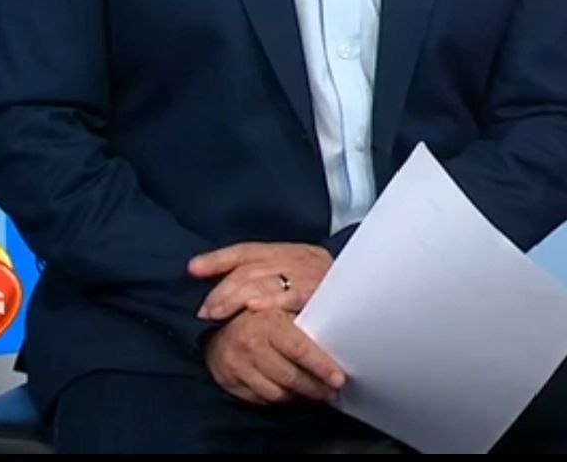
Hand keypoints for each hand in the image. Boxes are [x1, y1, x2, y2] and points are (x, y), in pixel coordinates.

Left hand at [191, 242, 331, 320]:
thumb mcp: (296, 283)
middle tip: (204, 311)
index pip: (248, 250)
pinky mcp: (323, 290)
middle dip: (224, 288)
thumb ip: (267, 282)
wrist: (374, 298)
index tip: (192, 269)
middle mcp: (301, 256)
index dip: (219, 259)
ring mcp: (313, 272)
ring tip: (216, 315)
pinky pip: (293, 293)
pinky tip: (254, 310)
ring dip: (237, 297)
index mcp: (291, 251)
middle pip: (252, 266)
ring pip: (266, 278)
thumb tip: (224, 288)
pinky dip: (271, 300)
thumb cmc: (329, 299)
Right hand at [203, 307, 346, 405]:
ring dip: (300, 395)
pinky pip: (262, 399)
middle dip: (316, 387)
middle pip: (290, 377)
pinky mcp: (230, 381)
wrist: (217, 322)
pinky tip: (292, 393)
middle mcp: (251, 345)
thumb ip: (305, 314)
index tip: (339, 379)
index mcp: (268, 322)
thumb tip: (340, 326)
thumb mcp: (283, 305)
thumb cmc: (261, 313)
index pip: (299, 350)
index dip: (321, 367)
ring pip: (277, 393)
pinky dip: (280, 398)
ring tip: (316, 392)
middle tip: (333, 391)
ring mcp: (238, 365)